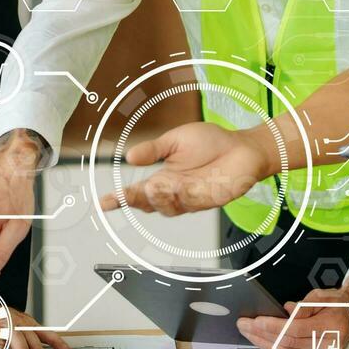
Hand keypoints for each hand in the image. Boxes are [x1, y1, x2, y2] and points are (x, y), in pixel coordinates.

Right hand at [6, 308, 70, 348]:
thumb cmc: (8, 320)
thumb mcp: (24, 326)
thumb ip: (34, 340)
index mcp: (29, 324)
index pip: (45, 333)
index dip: (56, 341)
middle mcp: (19, 325)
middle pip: (29, 336)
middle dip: (36, 348)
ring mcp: (6, 326)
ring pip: (15, 337)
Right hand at [95, 122, 275, 216]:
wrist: (243, 146)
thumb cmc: (212, 142)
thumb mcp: (176, 140)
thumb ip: (154, 149)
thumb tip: (129, 156)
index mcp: (163, 178)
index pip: (137, 192)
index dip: (119, 199)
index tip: (104, 202)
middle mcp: (173, 192)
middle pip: (148, 204)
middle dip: (136, 200)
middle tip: (129, 193)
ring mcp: (190, 199)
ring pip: (167, 207)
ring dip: (159, 198)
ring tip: (157, 185)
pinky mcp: (208, 201)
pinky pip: (191, 203)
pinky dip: (183, 196)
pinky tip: (181, 186)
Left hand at [237, 272, 348, 348]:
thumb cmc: (340, 302)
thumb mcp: (324, 296)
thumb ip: (305, 305)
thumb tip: (286, 311)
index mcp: (331, 327)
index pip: (295, 330)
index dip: (272, 326)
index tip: (255, 321)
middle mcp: (327, 346)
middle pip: (287, 344)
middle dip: (261, 335)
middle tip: (244, 325)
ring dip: (264, 344)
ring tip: (248, 333)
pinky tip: (262, 342)